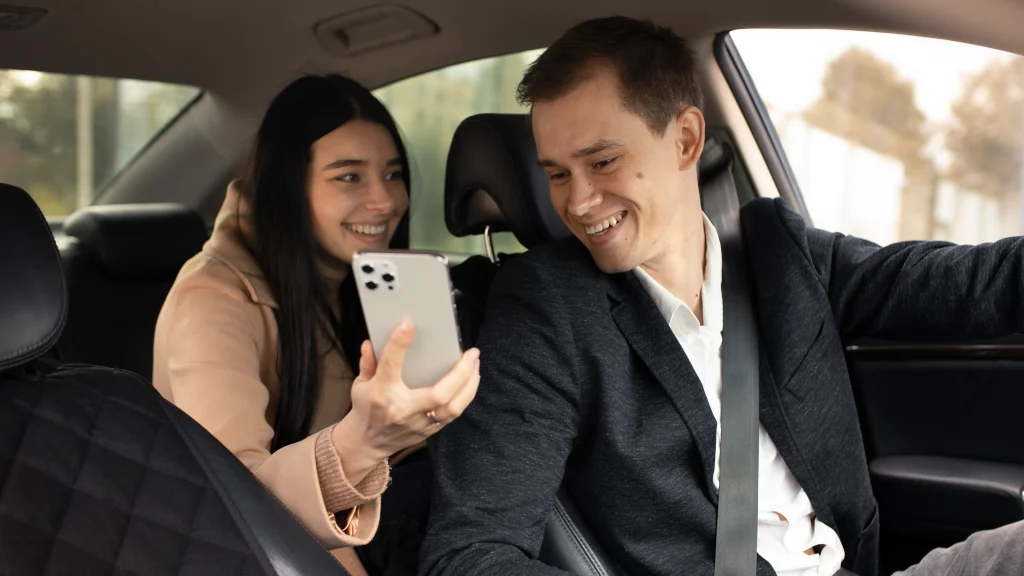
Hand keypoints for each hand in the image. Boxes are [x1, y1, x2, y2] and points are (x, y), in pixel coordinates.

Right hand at [333, 319, 479, 481]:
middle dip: (460, 372)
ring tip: (475, 364)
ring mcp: (418, 424)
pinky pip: (453, 414)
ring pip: (453, 407)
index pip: (390, 365)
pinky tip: (471, 380)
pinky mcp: (429, 431)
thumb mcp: (360, 384)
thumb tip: (371, 342)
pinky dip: (465, 396)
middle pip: (438, 394)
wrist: (367, 443)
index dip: (399, 343)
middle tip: (471, 352)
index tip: (408, 324)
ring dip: (469, 385)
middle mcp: (402, 410)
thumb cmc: (366, 408)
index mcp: (381, 393)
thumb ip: (367, 362)